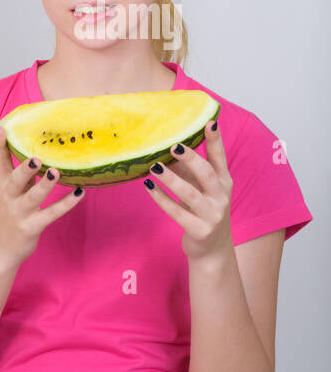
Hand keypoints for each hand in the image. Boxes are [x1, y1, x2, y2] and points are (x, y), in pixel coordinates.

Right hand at [0, 124, 85, 271]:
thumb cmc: (9, 217)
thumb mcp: (10, 194)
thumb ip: (22, 176)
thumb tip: (39, 154)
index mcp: (3, 186)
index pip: (0, 163)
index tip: (1, 129)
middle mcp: (9, 198)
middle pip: (14, 179)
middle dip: (25, 169)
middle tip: (36, 157)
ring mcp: (19, 213)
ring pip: (32, 197)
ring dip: (44, 185)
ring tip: (56, 172)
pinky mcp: (31, 226)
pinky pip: (51, 214)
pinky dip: (66, 204)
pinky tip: (79, 193)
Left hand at [144, 119, 232, 261]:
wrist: (213, 250)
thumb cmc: (204, 212)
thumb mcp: (201, 190)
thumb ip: (188, 172)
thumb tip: (166, 151)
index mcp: (224, 183)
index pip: (220, 159)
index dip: (216, 141)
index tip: (209, 122)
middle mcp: (221, 197)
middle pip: (207, 174)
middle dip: (192, 158)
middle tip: (174, 145)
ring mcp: (213, 215)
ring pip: (190, 194)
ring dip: (171, 179)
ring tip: (154, 166)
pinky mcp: (200, 230)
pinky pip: (177, 212)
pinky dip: (162, 199)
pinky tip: (148, 187)